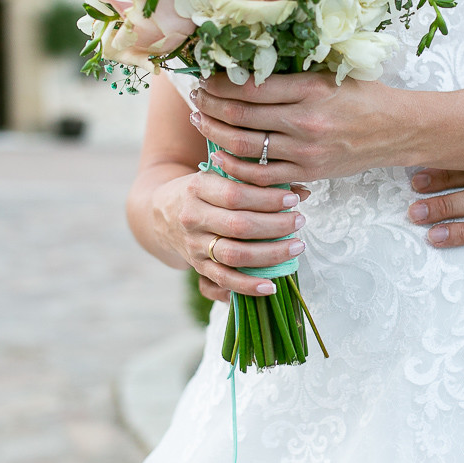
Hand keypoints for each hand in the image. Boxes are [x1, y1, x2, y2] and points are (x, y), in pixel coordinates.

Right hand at [153, 168, 310, 301]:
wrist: (161, 212)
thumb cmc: (203, 190)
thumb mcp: (221, 176)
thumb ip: (257, 180)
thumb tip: (302, 191)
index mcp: (197, 188)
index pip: (235, 194)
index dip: (267, 199)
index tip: (292, 200)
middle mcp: (192, 217)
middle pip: (238, 225)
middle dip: (275, 226)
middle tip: (300, 221)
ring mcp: (193, 245)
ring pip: (233, 255)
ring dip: (269, 254)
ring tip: (296, 247)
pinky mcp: (197, 267)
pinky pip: (223, 280)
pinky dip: (247, 286)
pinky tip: (270, 286)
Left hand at [190, 72, 409, 186]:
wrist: (397, 130)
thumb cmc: (364, 96)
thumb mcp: (330, 74)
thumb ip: (291, 74)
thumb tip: (245, 69)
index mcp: (310, 89)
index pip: (250, 87)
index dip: (219, 83)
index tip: (205, 77)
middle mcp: (305, 121)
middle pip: (240, 116)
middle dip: (209, 106)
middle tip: (194, 98)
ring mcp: (306, 151)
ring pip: (245, 147)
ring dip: (215, 133)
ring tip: (200, 121)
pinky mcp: (309, 172)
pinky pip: (262, 175)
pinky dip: (236, 166)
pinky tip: (221, 154)